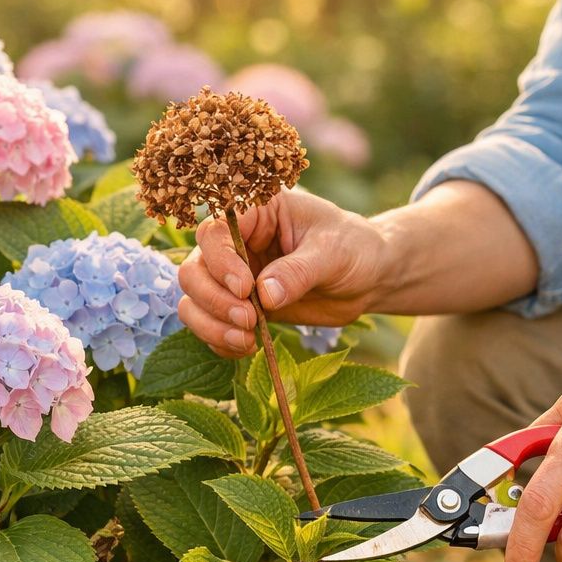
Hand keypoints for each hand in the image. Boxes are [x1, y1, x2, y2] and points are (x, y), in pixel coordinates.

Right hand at [177, 190, 391, 357]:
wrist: (367, 277)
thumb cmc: (353, 248)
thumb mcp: (333, 252)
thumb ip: (298, 271)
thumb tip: (264, 295)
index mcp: (255, 213)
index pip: (214, 233)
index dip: (220, 263)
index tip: (246, 289)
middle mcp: (236, 244)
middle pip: (194, 271)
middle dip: (213, 300)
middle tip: (248, 320)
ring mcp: (233, 278)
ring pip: (194, 301)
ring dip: (211, 326)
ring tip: (246, 340)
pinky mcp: (241, 307)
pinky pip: (212, 326)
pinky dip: (220, 341)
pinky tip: (246, 348)